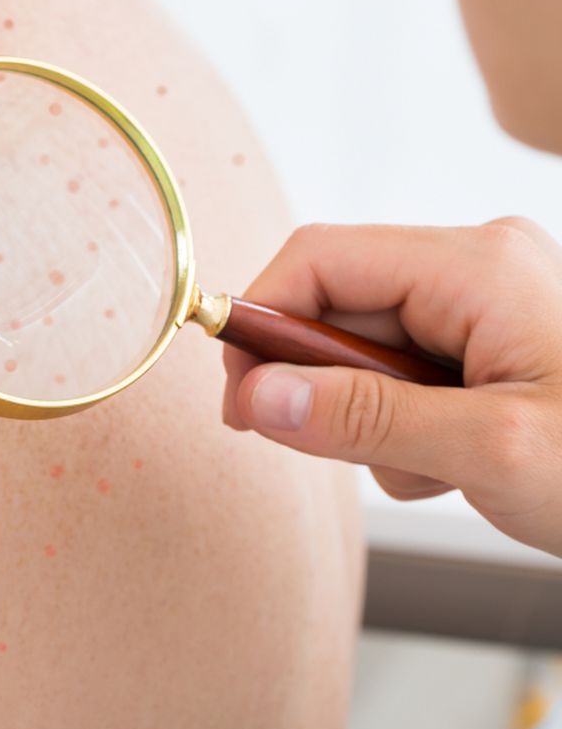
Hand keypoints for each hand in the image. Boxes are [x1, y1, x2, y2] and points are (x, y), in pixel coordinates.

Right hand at [223, 218, 561, 555]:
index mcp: (475, 266)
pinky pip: (401, 370)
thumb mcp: (490, 450)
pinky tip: (448, 461)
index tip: (239, 397)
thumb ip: (363, 418)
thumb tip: (261, 396)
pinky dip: (402, 424)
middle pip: (337, 304)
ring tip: (428, 467)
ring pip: (365, 346)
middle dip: (323, 384)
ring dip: (367, 416)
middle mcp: (475, 269)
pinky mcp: (487, 343)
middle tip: (333, 448)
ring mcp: (483, 305)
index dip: (260, 322)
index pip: (319, 261)